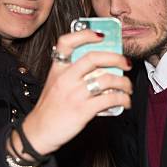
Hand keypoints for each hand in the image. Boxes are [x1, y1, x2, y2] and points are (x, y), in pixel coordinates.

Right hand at [19, 30, 131, 154]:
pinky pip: (109, 99)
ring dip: (124, 83)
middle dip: (116, 58)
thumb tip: (104, 69)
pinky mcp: (83, 110)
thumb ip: (73, 74)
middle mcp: (65, 78)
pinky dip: (123, 99)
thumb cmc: (50, 108)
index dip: (85, 34)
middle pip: (94, 58)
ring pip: (107, 79)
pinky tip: (125, 101)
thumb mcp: (55, 84)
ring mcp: (74, 94)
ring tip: (128, 88)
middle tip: (127, 63)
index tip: (102, 35)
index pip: (66, 42)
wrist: (38, 132)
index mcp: (57, 69)